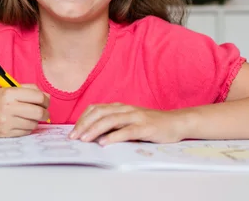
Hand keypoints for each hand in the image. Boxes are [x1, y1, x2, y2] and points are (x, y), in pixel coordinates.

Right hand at [0, 84, 49, 137]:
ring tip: (31, 117)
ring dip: (36, 121)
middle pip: (38, 112)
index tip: (45, 101)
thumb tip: (46, 97)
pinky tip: (22, 123)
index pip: (37, 96)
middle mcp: (8, 108)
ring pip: (33, 124)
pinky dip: (28, 128)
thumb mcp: (6, 88)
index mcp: (9, 93)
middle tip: (44, 111)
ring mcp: (6, 122)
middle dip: (45, 112)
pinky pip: (25, 132)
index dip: (46, 99)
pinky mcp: (4, 134)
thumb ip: (26, 89)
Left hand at [68, 103, 190, 145]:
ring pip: (110, 120)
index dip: (82, 119)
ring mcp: (135, 117)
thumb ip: (114, 124)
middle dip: (84, 125)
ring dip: (95, 130)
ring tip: (85, 139)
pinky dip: (114, 136)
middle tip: (73, 137)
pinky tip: (105, 142)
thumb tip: (93, 134)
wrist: (175, 122)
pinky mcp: (145, 127)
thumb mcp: (129, 121)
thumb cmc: (150, 124)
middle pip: (99, 113)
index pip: (95, 109)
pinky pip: (127, 131)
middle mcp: (125, 109)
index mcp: (120, 107)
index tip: (73, 131)